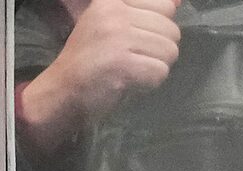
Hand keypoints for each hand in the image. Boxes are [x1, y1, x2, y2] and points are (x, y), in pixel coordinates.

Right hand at [20, 0, 179, 142]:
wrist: (64, 89)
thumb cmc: (92, 59)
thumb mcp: (113, 24)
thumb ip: (144, 12)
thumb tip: (178, 2)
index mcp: (112, 1)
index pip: (165, 5)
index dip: (161, 27)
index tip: (140, 39)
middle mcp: (114, 12)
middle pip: (171, 30)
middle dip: (161, 50)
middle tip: (136, 59)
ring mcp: (117, 37)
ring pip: (170, 51)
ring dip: (157, 66)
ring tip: (133, 69)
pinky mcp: (122, 63)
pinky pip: (161, 71)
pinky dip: (151, 82)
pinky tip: (131, 80)